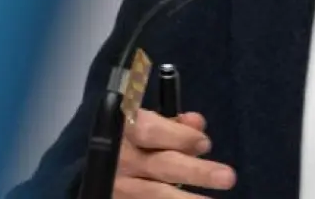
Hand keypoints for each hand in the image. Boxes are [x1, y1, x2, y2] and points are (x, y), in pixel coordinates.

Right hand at [114, 109, 236, 197]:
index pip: (151, 131)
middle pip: (161, 166)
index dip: (180, 137)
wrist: (86, 167)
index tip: (204, 144)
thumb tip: (198, 123)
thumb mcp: (142, 122)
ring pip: (155, 194)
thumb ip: (172, 124)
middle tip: (227, 177)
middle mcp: (120, 159)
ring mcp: (118, 185)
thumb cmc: (123, 138)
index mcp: (125, 129)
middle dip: (196, 171)